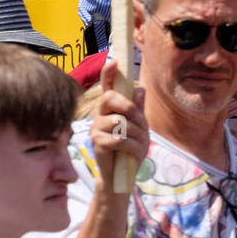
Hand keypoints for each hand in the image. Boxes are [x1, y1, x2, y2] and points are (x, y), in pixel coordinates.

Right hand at [90, 57, 148, 194]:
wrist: (122, 176)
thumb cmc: (131, 148)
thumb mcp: (141, 127)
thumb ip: (138, 110)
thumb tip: (140, 90)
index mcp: (111, 108)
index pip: (107, 86)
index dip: (109, 73)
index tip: (114, 61)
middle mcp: (100, 115)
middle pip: (110, 98)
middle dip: (129, 108)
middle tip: (140, 122)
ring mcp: (96, 129)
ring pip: (120, 121)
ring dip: (136, 133)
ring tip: (138, 144)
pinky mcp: (96, 144)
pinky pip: (118, 139)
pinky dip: (131, 146)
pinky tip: (132, 153)